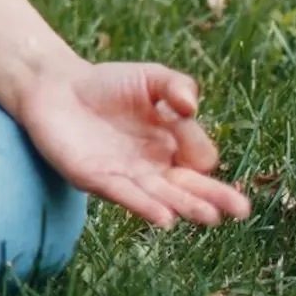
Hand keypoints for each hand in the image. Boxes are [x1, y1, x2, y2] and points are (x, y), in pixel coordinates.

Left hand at [13, 60, 252, 227]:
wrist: (55, 87)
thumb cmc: (107, 84)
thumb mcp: (150, 78)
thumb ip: (176, 86)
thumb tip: (192, 107)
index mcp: (171, 145)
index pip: (199, 157)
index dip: (200, 148)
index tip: (191, 132)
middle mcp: (153, 167)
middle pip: (189, 187)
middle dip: (214, 197)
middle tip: (240, 210)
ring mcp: (127, 176)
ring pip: (162, 197)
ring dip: (186, 206)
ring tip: (208, 217)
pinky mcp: (97, 179)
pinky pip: (126, 196)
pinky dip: (146, 207)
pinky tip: (166, 218)